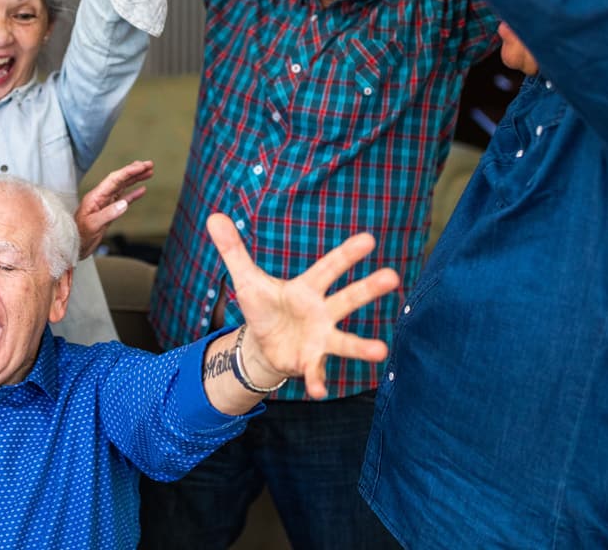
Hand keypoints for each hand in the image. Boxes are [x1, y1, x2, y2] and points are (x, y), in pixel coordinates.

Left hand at [74, 160, 152, 258]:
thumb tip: (124, 203)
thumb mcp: (93, 225)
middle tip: (149, 164)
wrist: (75, 246)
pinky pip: (123, 199)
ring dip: (135, 179)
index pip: (114, 180)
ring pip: (123, 187)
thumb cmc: (80, 236)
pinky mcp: (109, 212)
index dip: (128, 171)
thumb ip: (108, 214)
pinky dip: (133, 194)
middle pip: (119, 180)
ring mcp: (105, 203)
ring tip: (148, 172)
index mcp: (95, 197)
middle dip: (134, 171)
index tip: (140, 166)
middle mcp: (101, 197)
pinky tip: (142, 190)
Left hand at [208, 213, 400, 398]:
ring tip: (382, 350)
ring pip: (345, 341)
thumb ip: (233, 250)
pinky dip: (317, 381)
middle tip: (393, 276)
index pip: (329, 267)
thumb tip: (213, 216)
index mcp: (307, 288)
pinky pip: (316, 372)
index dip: (347, 254)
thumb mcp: (245, 280)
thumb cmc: (263, 307)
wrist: (263, 345)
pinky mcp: (310, 362)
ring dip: (362, 347)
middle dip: (369, 288)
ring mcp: (320, 338)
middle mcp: (321, 311)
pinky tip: (319, 391)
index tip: (369, 239)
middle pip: (348, 299)